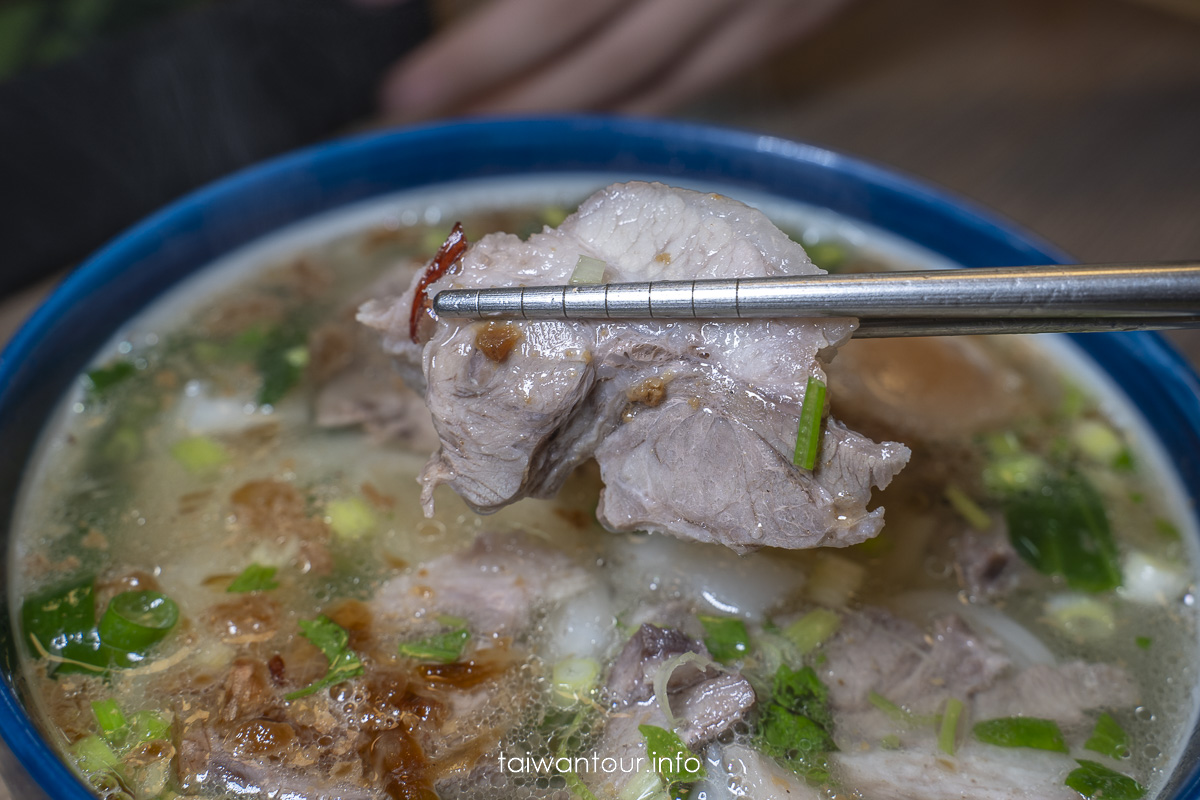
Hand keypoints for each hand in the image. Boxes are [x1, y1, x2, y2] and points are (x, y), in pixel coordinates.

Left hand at [379, 0, 850, 121]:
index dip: (475, 40)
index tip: (390, 53)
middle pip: (586, 36)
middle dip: (490, 81)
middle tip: (415, 109)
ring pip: (642, 76)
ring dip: (554, 110)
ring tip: (480, 126)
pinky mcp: (792, 17)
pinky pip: (697, 81)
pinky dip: (632, 107)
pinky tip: (579, 119)